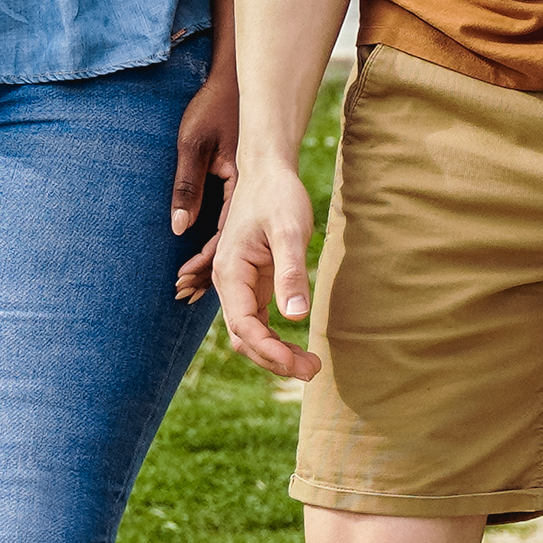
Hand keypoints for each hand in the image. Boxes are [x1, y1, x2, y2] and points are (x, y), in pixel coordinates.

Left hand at [168, 53, 239, 303]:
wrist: (234, 82)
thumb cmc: (212, 108)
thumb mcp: (193, 144)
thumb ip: (187, 185)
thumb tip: (181, 227)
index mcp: (241, 188)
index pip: (223, 237)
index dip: (204, 264)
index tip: (186, 285)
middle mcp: (246, 195)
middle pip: (227, 242)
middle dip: (207, 272)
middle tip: (183, 296)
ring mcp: (245, 192)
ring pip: (228, 235)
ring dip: (211, 261)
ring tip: (190, 287)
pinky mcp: (239, 186)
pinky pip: (228, 222)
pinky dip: (216, 242)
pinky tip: (206, 256)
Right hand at [206, 153, 322, 379]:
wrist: (269, 171)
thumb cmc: (278, 196)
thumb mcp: (289, 231)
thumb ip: (291, 273)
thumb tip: (295, 317)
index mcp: (230, 272)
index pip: (243, 326)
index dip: (269, 351)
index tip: (298, 364)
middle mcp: (229, 283)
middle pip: (243, 337)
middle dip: (274, 360)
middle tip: (313, 371)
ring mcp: (239, 285)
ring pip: (250, 333)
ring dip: (275, 354)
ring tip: (310, 365)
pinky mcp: (253, 283)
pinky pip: (258, 322)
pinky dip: (275, 339)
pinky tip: (298, 348)